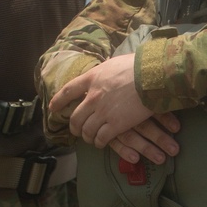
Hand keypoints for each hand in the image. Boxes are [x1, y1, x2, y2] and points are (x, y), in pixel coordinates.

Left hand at [49, 55, 180, 158]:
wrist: (153, 76)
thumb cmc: (139, 66)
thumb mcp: (116, 63)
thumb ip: (106, 71)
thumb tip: (106, 72)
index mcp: (92, 78)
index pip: (69, 90)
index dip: (59, 100)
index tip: (53, 108)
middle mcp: (93, 96)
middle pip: (75, 117)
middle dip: (74, 126)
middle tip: (76, 131)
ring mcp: (103, 112)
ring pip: (87, 130)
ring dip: (87, 136)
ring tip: (90, 139)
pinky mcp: (115, 125)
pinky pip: (101, 138)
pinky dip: (99, 142)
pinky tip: (101, 143)